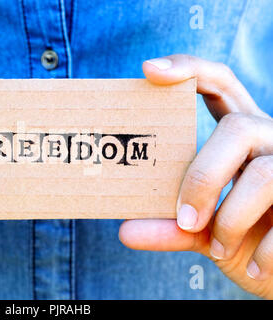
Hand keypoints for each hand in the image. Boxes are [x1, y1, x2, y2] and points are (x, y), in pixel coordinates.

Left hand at [119, 54, 272, 298]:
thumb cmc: (241, 239)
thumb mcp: (202, 230)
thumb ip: (169, 227)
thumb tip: (125, 231)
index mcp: (239, 136)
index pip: (218, 83)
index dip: (188, 69)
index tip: (149, 71)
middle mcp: (269, 140)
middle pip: (237, 129)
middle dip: (203, 177)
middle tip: (185, 218)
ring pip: (262, 173)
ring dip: (230, 218)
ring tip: (217, 248)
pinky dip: (265, 248)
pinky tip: (256, 266)